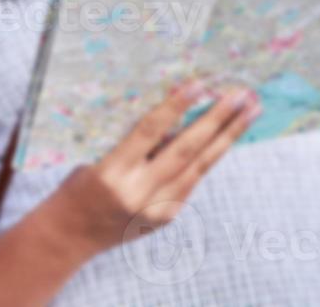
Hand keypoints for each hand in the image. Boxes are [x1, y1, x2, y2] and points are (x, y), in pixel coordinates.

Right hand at [42, 83, 259, 261]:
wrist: (71, 236)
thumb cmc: (77, 186)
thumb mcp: (97, 157)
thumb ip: (133, 142)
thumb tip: (175, 117)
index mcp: (113, 172)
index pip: (150, 132)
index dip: (175, 106)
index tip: (199, 84)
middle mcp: (139, 193)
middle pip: (186, 150)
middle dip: (217, 120)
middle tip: (242, 95)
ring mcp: (157, 209)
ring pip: (199, 167)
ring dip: (227, 137)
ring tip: (249, 113)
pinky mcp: (166, 217)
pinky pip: (191, 181)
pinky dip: (209, 157)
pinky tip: (226, 137)